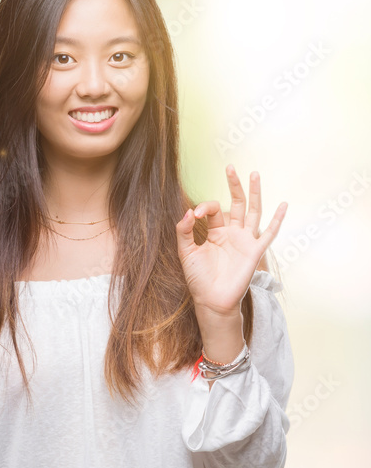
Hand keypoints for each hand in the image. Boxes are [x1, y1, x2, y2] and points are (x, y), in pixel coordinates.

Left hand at [175, 165, 287, 317]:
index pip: (213, 210)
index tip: (194, 215)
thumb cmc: (198, 278)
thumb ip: (184, 231)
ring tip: (255, 174)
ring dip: (254, 193)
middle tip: (230, 167)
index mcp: (215, 232)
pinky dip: (277, 220)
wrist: (211, 300)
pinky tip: (283, 205)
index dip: (203, 207)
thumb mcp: (186, 252)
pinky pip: (269, 233)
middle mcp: (232, 233)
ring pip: (253, 212)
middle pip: (236, 203)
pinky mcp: (255, 251)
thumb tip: (188, 211)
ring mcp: (245, 241)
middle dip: (234, 186)